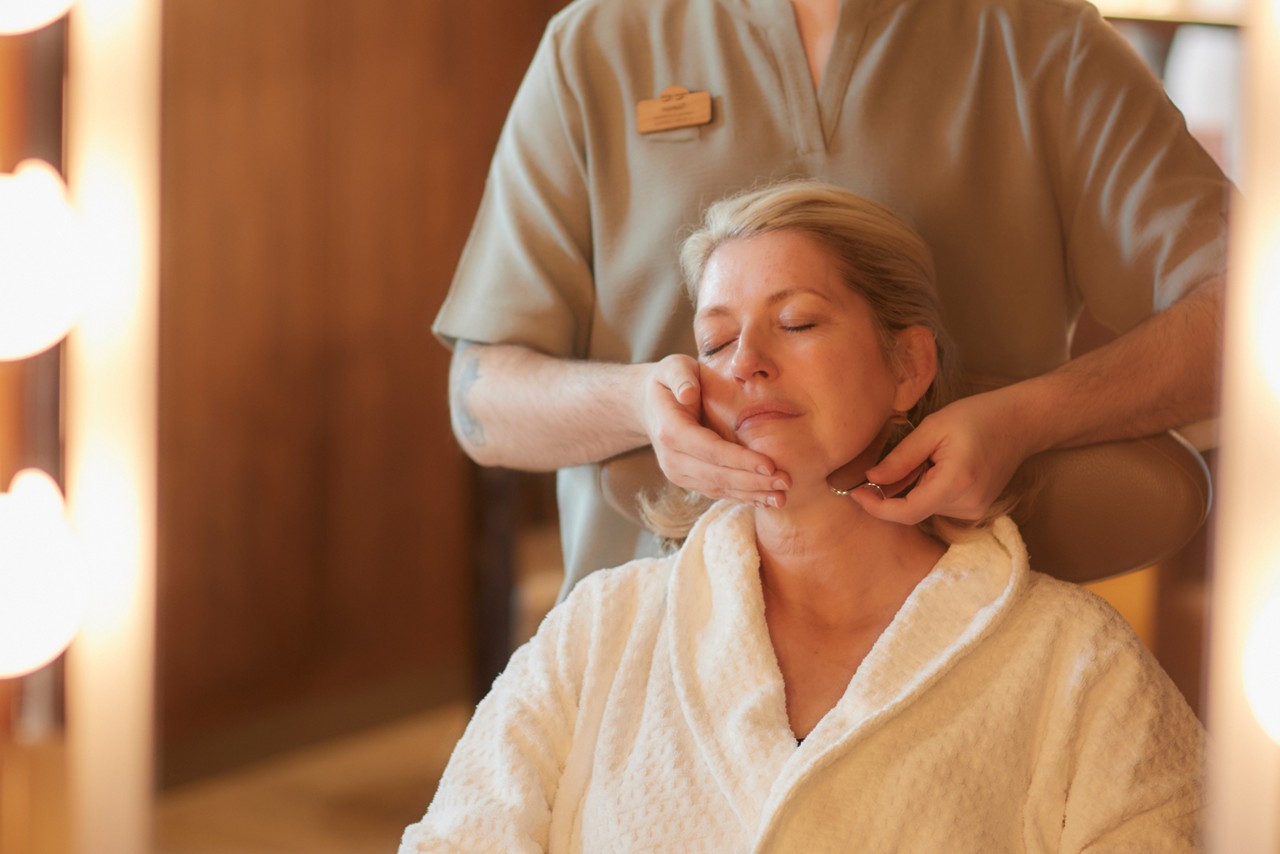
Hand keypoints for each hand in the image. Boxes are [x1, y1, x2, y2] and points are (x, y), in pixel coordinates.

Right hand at [641, 355, 789, 507]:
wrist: (649, 405)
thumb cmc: (668, 381)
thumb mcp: (672, 368)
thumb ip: (681, 378)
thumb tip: (688, 394)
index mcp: (671, 431)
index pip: (710, 450)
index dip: (740, 460)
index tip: (770, 465)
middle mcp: (672, 459)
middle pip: (717, 475)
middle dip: (753, 481)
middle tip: (785, 482)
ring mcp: (678, 473)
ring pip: (718, 488)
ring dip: (751, 494)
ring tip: (781, 497)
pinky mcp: (688, 480)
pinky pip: (716, 491)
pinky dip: (742, 496)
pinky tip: (765, 498)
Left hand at [849, 392, 1031, 523]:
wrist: (1021, 422)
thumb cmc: (978, 417)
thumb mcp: (933, 427)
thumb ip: (901, 457)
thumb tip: (871, 479)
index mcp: (955, 483)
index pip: (907, 512)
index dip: (877, 508)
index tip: (856, 493)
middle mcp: (967, 504)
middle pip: (914, 510)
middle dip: (894, 490)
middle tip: (895, 458)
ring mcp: (975, 510)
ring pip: (925, 508)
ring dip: (913, 487)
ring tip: (928, 455)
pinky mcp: (976, 509)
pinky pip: (939, 505)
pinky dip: (927, 489)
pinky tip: (938, 465)